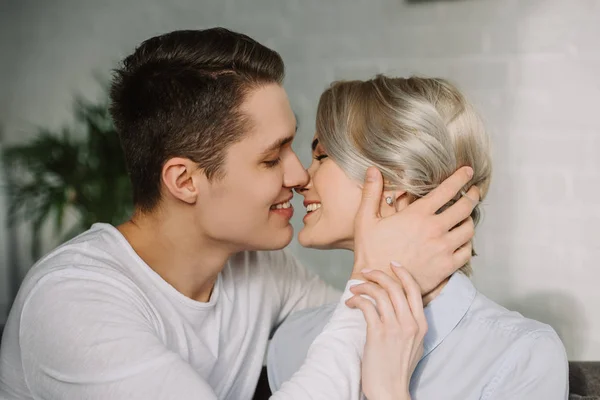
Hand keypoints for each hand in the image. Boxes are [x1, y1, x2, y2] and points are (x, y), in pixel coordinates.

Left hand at [346, 266, 426, 399]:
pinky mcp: (377, 334)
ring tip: (354, 289)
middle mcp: (410, 323)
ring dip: (364, 286)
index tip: (393, 264)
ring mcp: (394, 328)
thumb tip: (402, 305)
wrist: (390, 389)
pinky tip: (351, 303)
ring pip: (379, 293)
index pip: (414, 289)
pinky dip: (356, 300)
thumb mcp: (416, 343)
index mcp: (422, 324)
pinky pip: (366, 306)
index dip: (403, 273)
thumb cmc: (399, 367)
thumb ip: (412, 323)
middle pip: (395, 287)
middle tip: (366, 271)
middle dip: (379, 274)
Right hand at [351, 166, 479, 293]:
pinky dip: (467, 243)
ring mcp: (443, 249)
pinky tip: (463, 240)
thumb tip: (372, 170)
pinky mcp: (446, 267)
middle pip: (464, 207)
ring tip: (467, 216)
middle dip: (471, 196)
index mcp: (418, 215)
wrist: (378, 284)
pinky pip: (467, 251)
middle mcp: (435, 230)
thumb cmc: (370, 252)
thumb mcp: (365, 219)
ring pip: (468, 229)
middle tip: (473, 191)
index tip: (468, 171)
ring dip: (470, 219)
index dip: (460, 178)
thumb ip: (371, 192)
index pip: (447, 190)